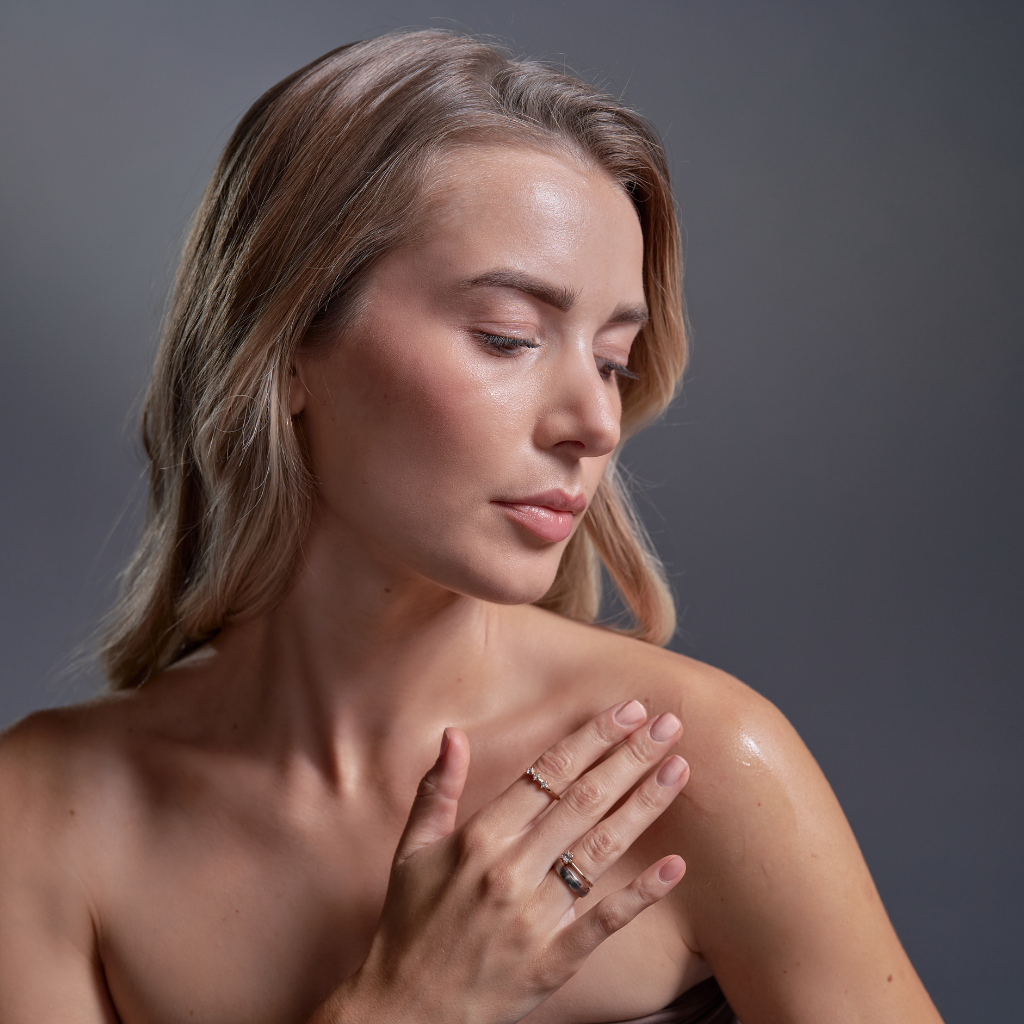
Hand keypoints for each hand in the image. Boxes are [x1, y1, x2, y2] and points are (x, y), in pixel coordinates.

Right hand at [312, 701, 689, 1023]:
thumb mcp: (411, 850)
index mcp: (479, 837)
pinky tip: (676, 865)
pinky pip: (606, 921)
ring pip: (601, 848)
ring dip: (644, 805)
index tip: (626, 711)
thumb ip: (437, 788)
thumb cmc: (409, 924)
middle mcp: (512, 869)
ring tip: (679, 770)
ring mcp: (536, 915)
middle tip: (668, 724)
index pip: (548, 773)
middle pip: (584, 800)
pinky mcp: (554, 959)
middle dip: (630, 757)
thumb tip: (453, 733)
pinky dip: (642, 893)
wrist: (405, 1009)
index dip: (591, 738)